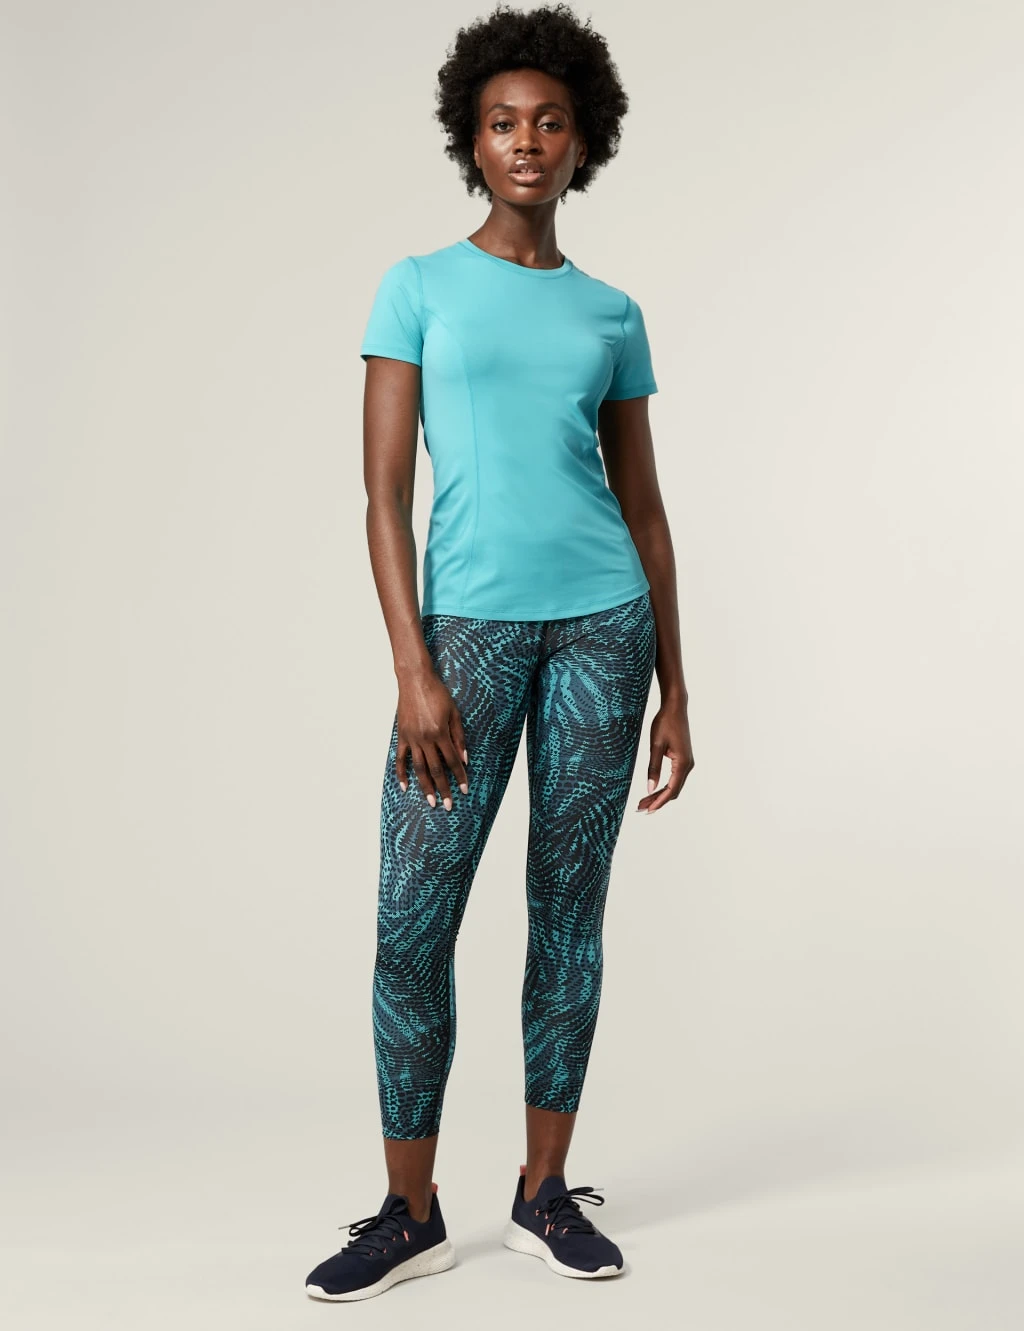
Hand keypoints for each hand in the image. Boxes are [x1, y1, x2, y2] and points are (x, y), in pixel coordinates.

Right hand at [395, 670, 469, 809]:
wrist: (415, 679)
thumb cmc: (438, 693)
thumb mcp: (454, 713)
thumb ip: (459, 737)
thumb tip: (464, 759)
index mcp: (440, 732)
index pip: (452, 761)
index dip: (460, 777)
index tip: (464, 790)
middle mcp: (425, 738)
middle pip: (436, 769)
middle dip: (444, 789)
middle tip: (449, 806)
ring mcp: (411, 738)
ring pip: (418, 768)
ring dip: (425, 786)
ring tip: (431, 801)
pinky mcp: (401, 735)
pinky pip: (400, 758)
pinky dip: (401, 774)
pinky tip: (405, 787)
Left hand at [638, 697, 692, 813]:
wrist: (675, 707)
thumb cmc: (665, 723)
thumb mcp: (656, 745)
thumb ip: (653, 768)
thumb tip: (650, 789)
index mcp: (683, 763)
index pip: (671, 790)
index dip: (659, 802)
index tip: (647, 810)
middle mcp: (688, 765)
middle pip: (673, 790)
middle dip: (657, 801)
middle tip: (640, 808)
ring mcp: (687, 762)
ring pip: (674, 785)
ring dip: (660, 794)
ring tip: (644, 801)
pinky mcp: (683, 758)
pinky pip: (674, 778)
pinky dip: (664, 785)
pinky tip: (653, 789)